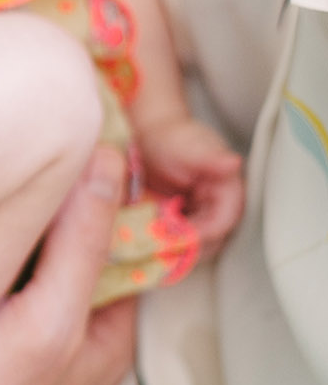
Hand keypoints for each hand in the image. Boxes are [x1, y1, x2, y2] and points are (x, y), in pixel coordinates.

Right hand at [0, 145, 137, 384]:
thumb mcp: (49, 321)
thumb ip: (81, 244)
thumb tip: (107, 158)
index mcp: (106, 325)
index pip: (125, 234)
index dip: (111, 184)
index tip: (88, 127)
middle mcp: (66, 318)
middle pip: (72, 234)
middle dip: (56, 189)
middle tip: (34, 129)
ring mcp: (15, 316)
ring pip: (26, 242)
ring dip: (11, 205)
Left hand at [137, 115, 243, 255]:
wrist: (149, 135)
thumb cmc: (169, 137)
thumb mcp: (187, 147)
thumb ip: (210, 157)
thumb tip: (234, 162)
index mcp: (228, 189)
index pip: (223, 223)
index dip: (202, 235)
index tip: (177, 240)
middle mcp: (219, 206)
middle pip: (212, 240)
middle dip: (187, 247)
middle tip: (159, 249)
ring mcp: (202, 214)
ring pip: (197, 244)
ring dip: (177, 249)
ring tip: (152, 248)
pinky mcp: (186, 219)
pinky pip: (181, 238)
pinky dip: (168, 242)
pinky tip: (150, 243)